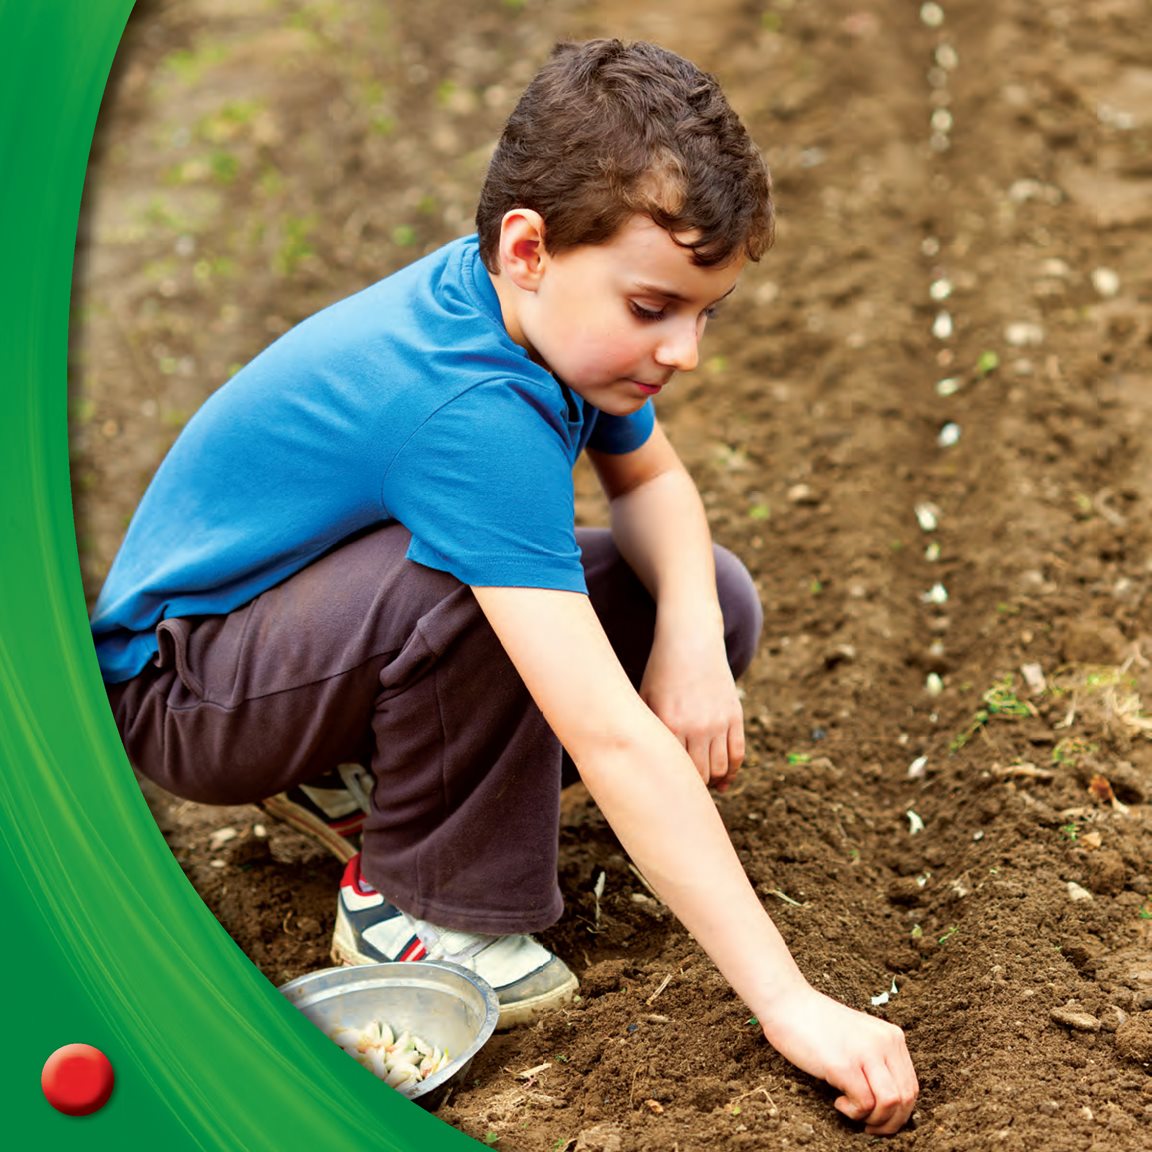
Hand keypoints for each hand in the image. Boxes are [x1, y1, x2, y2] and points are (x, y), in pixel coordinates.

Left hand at [639, 624, 743, 790]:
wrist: (690, 641)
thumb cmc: (660, 672)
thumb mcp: (644, 698)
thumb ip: (646, 730)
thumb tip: (639, 764)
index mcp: (670, 724)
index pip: (675, 770)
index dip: (673, 785)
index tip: (667, 794)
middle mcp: (697, 726)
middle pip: (700, 774)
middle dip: (694, 787)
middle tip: (686, 792)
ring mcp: (719, 721)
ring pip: (721, 767)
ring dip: (713, 780)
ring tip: (703, 785)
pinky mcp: (734, 714)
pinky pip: (738, 752)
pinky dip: (732, 770)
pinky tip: (724, 779)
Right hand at [758, 984, 918, 1134]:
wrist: (787, 1002)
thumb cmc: (817, 1024)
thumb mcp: (859, 1038)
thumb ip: (877, 1061)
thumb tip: (889, 1104)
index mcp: (892, 1036)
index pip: (911, 1087)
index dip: (899, 1112)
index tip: (879, 1119)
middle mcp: (885, 1042)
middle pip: (905, 1098)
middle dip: (889, 1122)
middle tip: (867, 1125)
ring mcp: (865, 1052)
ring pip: (890, 1103)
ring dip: (873, 1119)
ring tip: (851, 1110)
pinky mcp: (844, 1064)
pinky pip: (864, 1103)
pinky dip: (853, 1112)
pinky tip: (838, 1101)